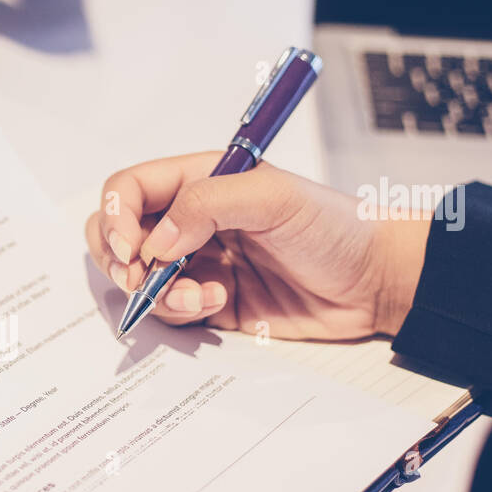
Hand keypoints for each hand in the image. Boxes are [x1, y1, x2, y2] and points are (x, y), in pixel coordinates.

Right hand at [85, 153, 430, 339]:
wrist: (375, 282)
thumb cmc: (335, 226)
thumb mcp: (274, 197)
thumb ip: (207, 205)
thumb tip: (155, 242)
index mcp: (200, 180)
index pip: (129, 189)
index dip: (116, 217)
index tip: (131, 249)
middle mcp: (190, 219)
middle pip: (117, 235)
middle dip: (120, 261)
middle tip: (141, 279)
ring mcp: (197, 262)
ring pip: (139, 280)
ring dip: (158, 293)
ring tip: (201, 296)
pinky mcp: (209, 301)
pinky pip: (168, 310)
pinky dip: (180, 312)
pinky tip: (216, 304)